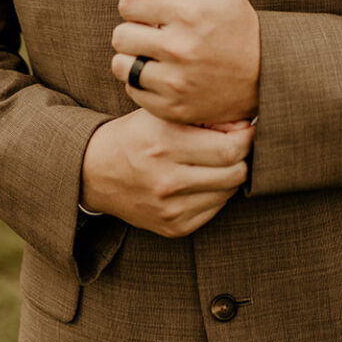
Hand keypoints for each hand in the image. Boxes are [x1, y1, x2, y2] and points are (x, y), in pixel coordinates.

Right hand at [79, 110, 253, 237]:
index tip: (244, 128)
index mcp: (165, 142)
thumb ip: (201, 115)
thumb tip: (244, 123)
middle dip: (243, 155)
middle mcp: (168, 178)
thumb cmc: (136, 135)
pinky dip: (216, 193)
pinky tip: (201, 179)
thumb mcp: (161, 114)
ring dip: (231, 174)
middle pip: (235, 172)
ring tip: (216, 160)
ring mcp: (171, 208)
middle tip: (236, 143)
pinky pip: (215, 209)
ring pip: (229, 191)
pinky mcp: (173, 227)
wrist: (95, 172)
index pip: (230, 147)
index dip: (246, 136)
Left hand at [111, 0, 260, 125]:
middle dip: (135, 30)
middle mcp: (180, 48)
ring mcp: (176, 81)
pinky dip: (142, 83)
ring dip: (133, 58)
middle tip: (154, 32)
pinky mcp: (173, 107)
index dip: (138, 4)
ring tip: (154, 54)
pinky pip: (133, 91)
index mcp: (189, 12)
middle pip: (120, 34)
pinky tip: (162, 74)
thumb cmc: (240, 25)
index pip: (128, 2)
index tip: (153, 9)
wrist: (267, 76)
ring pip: (121, 64)